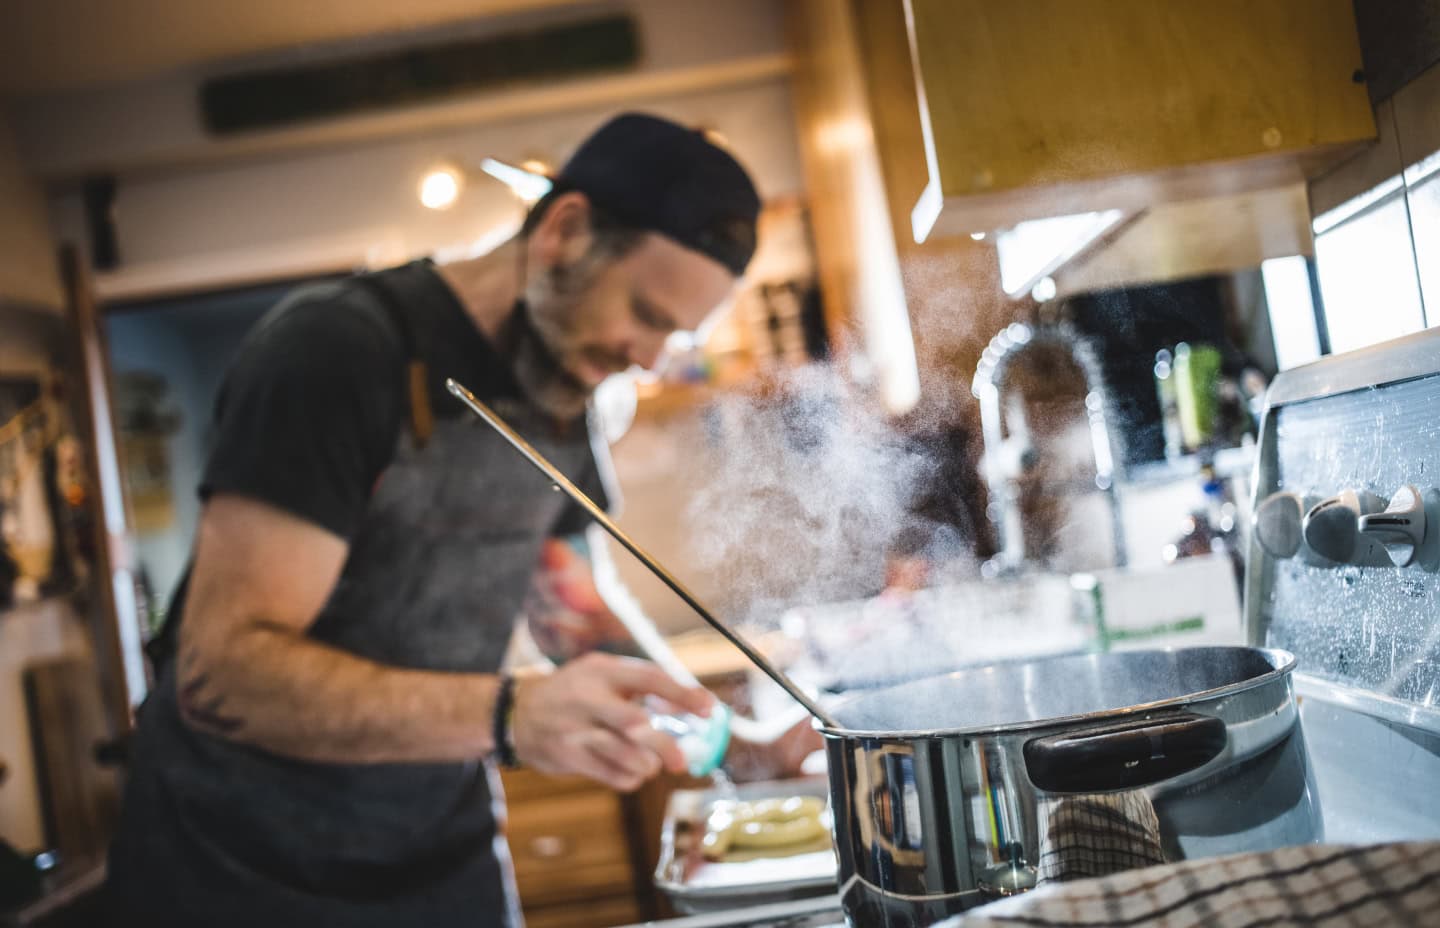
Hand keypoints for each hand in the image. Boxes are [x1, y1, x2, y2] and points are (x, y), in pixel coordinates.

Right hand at [510, 654, 713, 791]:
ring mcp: (574, 729)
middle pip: (635, 723)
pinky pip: (611, 775)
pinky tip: (632, 772)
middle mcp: (587, 698)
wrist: (517, 713)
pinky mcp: (567, 757)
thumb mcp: (601, 675)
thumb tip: (690, 707)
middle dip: (664, 745)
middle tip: (682, 762)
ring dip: (647, 765)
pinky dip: (630, 778)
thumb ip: (640, 687)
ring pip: (624, 755)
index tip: (709, 709)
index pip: (649, 678)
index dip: (682, 693)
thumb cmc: (575, 692)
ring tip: (652, 764)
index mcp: (601, 671)